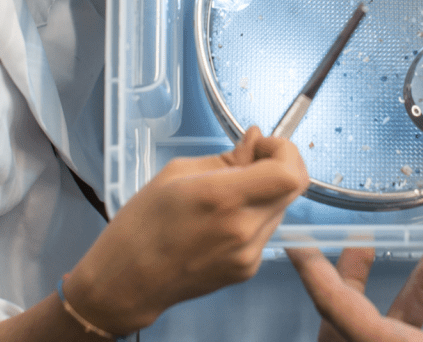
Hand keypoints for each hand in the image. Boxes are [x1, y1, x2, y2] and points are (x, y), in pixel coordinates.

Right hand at [66, 126, 307, 334]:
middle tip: (250, 161)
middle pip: (293, 189)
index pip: (289, 173)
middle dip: (279, 166)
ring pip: (280, 208)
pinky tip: (222, 220)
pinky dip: (253, 217)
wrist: (129, 282)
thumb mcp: (176, 174)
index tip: (259, 146)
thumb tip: (256, 140)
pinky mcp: (248, 270)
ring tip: (228, 193)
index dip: (284, 151)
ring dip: (266, 192)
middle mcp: (244, 228)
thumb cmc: (142, 222)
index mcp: (223, 198)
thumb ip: (226, 158)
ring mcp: (249, 254)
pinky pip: (265, 231)